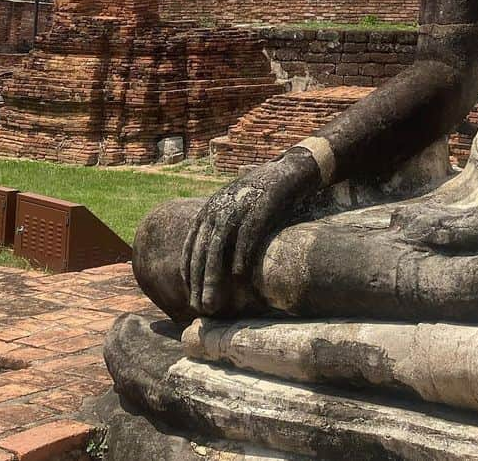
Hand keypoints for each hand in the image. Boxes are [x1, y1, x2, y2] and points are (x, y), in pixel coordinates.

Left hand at [182, 149, 320, 314]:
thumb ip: (222, 225)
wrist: (288, 170)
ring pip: (218, 247)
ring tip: (212, 301)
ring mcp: (238, 207)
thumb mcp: (235, 204)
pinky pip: (245, 237)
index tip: (189, 294)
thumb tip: (216, 257)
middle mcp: (219, 207)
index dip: (188, 271)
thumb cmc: (262, 193)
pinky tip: (237, 277)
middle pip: (202, 249)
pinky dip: (239, 257)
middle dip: (198, 281)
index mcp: (210, 208)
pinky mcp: (258, 208)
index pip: (191, 244)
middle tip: (199, 307)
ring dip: (213, 277)